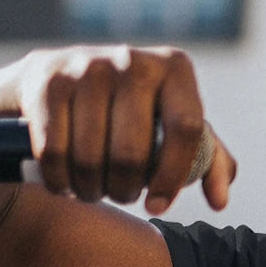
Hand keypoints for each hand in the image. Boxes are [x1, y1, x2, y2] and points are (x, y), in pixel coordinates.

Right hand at [14, 45, 236, 214]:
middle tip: (120, 194)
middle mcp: (133, 60)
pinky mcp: (46, 80)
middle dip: (125, 190)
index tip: (158, 206)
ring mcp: (87, 65)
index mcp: (174, 69)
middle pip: (134, 153)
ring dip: (90, 189)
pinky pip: (55, 153)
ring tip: (92, 190)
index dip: (172, 177)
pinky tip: (64, 182)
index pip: (187, 129)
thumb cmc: (128, 115)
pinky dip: (59, 180)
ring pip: (92, 158)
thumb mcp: (170, 130)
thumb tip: (219, 201)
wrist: (51, 83)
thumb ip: (206, 162)